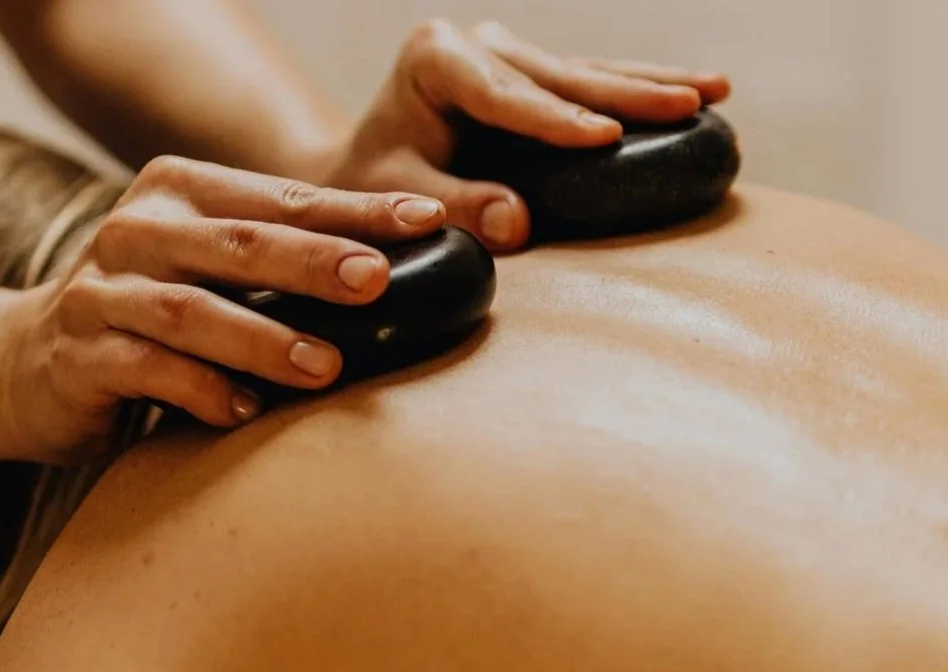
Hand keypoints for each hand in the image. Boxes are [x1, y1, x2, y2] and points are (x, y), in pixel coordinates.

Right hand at [0, 155, 447, 462]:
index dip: (356, 210)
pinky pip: (147, 372)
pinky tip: (246, 412)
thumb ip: (275, 260)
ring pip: (192, 311)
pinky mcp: (77, 356)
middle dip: (316, 261)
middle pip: (240, 244)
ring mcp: (99, 293)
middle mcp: (134, 230)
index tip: (428, 221)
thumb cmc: (147, 313)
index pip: (282, 199)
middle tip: (380, 280)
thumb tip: (396, 268)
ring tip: (328, 366)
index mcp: (178, 192)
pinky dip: (201, 391)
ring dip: (264, 339)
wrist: (25, 362)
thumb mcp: (206, 267)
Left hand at [314, 19, 730, 249]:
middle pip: (559, 74)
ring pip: (587, 71)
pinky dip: (640, 89)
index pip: (504, 95)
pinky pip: (590, 82)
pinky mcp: (530, 69)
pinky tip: (697, 90)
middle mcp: (475, 41)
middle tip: (689, 105)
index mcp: (434, 58)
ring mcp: (507, 50)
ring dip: (653, 83)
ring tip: (716, 90)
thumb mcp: (396, 197)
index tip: (605, 137)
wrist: (363, 167)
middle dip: (627, 93)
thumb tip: (517, 223)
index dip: (555, 119)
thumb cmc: (372, 183)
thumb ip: (453, 207)